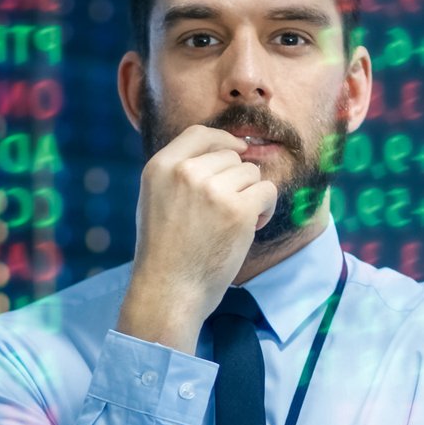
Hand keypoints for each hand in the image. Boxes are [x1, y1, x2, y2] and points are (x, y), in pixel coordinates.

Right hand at [117, 124, 274, 349]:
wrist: (169, 291)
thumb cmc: (165, 252)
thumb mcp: (156, 199)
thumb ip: (180, 173)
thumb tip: (225, 151)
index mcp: (160, 167)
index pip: (200, 134)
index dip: (223, 141)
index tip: (236, 152)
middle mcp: (185, 172)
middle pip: (231, 156)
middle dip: (237, 180)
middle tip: (227, 210)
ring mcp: (212, 190)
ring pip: (251, 173)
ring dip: (251, 195)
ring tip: (236, 222)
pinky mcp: (238, 210)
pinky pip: (267, 191)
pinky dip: (265, 209)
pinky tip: (253, 226)